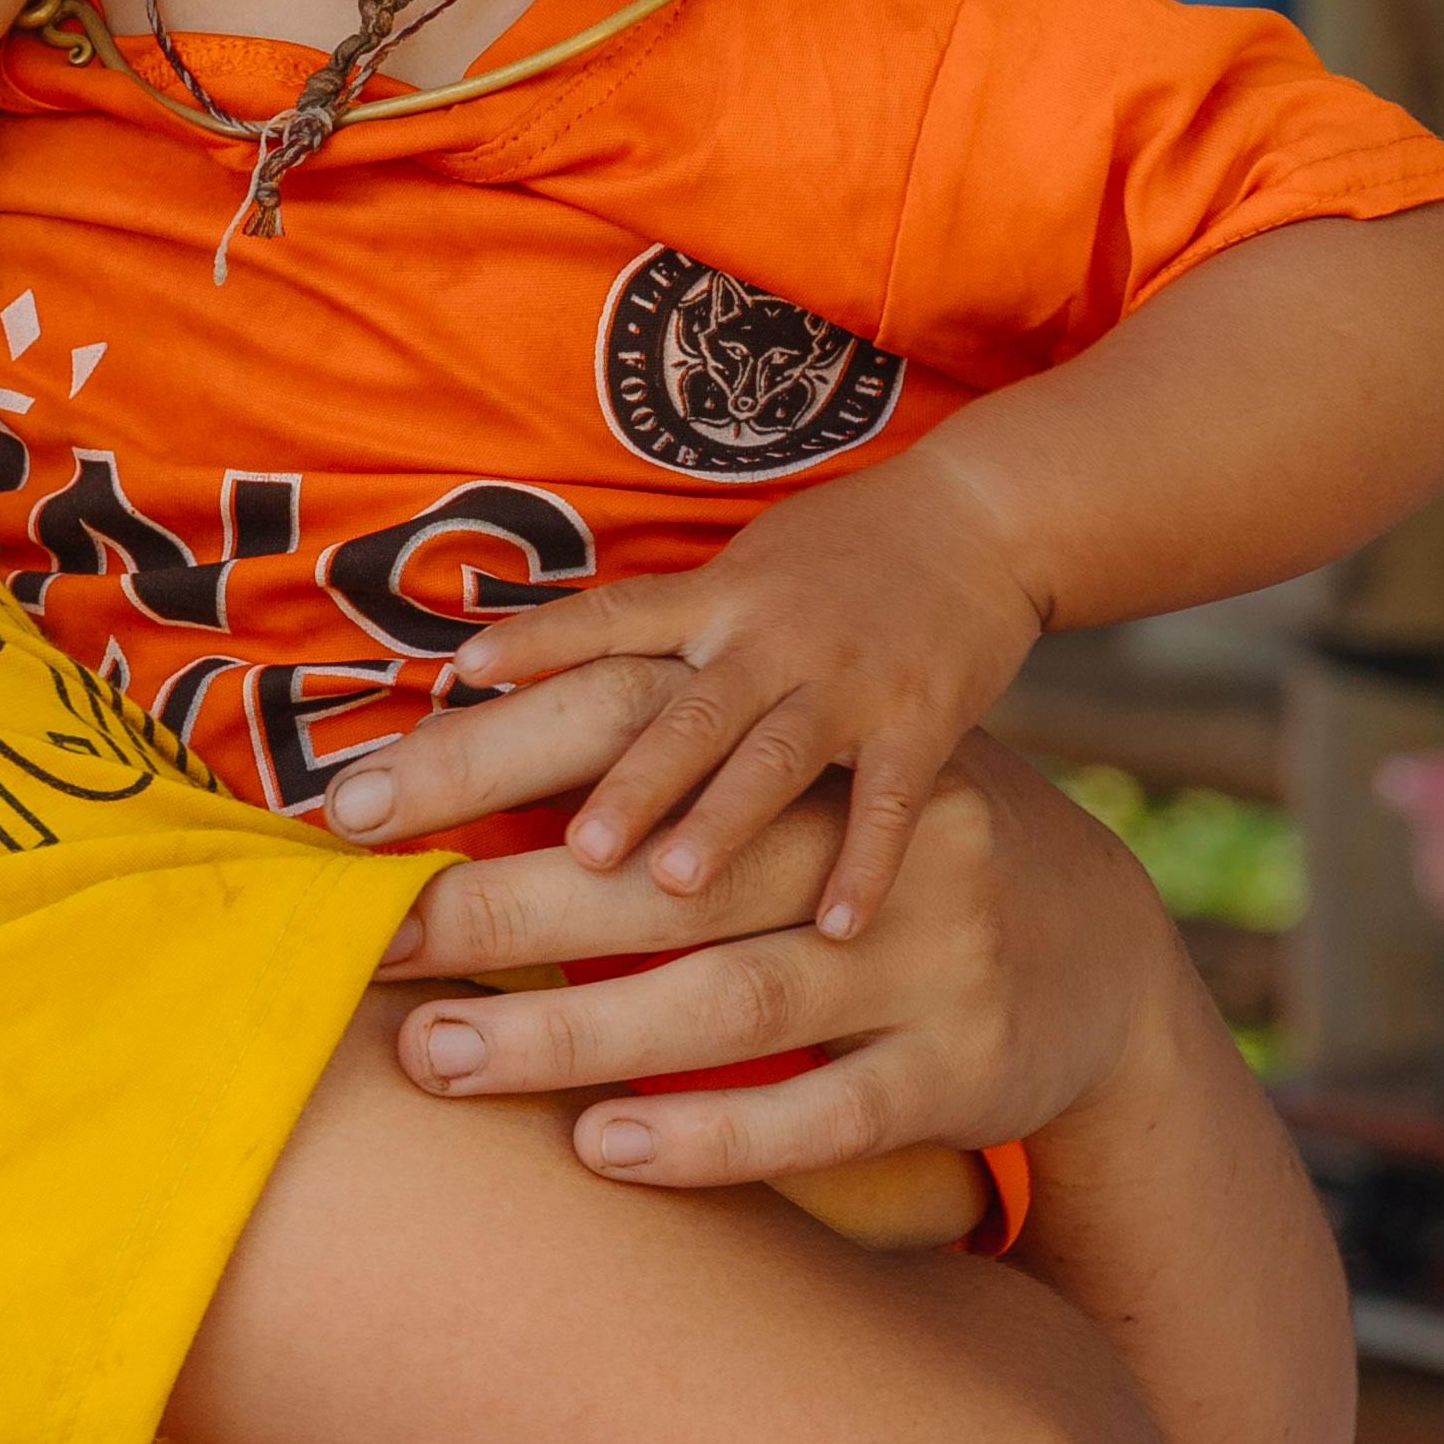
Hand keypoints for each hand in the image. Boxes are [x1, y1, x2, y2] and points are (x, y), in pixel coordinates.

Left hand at [366, 721, 1177, 1199]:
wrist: (1107, 947)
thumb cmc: (891, 861)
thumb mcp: (802, 790)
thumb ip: (664, 775)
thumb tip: (451, 754)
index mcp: (812, 755)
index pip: (623, 735)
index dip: (484, 765)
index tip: (351, 814)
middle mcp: (867, 847)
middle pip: (659, 875)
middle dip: (499, 910)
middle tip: (370, 951)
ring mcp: (924, 960)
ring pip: (731, 1000)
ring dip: (575, 1036)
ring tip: (444, 1060)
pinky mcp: (963, 1069)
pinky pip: (820, 1111)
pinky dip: (708, 1135)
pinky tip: (604, 1147)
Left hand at [390, 473, 1048, 939]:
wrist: (979, 516)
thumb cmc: (836, 556)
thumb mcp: (738, 570)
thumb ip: (651, 631)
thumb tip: (509, 676)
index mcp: (716, 599)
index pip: (615, 617)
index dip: (540, 641)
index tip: (464, 674)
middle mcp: (772, 637)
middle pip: (691, 711)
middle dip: (635, 779)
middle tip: (579, 846)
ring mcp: (850, 680)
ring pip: (778, 756)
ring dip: (726, 820)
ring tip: (675, 884)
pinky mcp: (923, 720)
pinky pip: (891, 800)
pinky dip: (865, 862)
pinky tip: (836, 927)